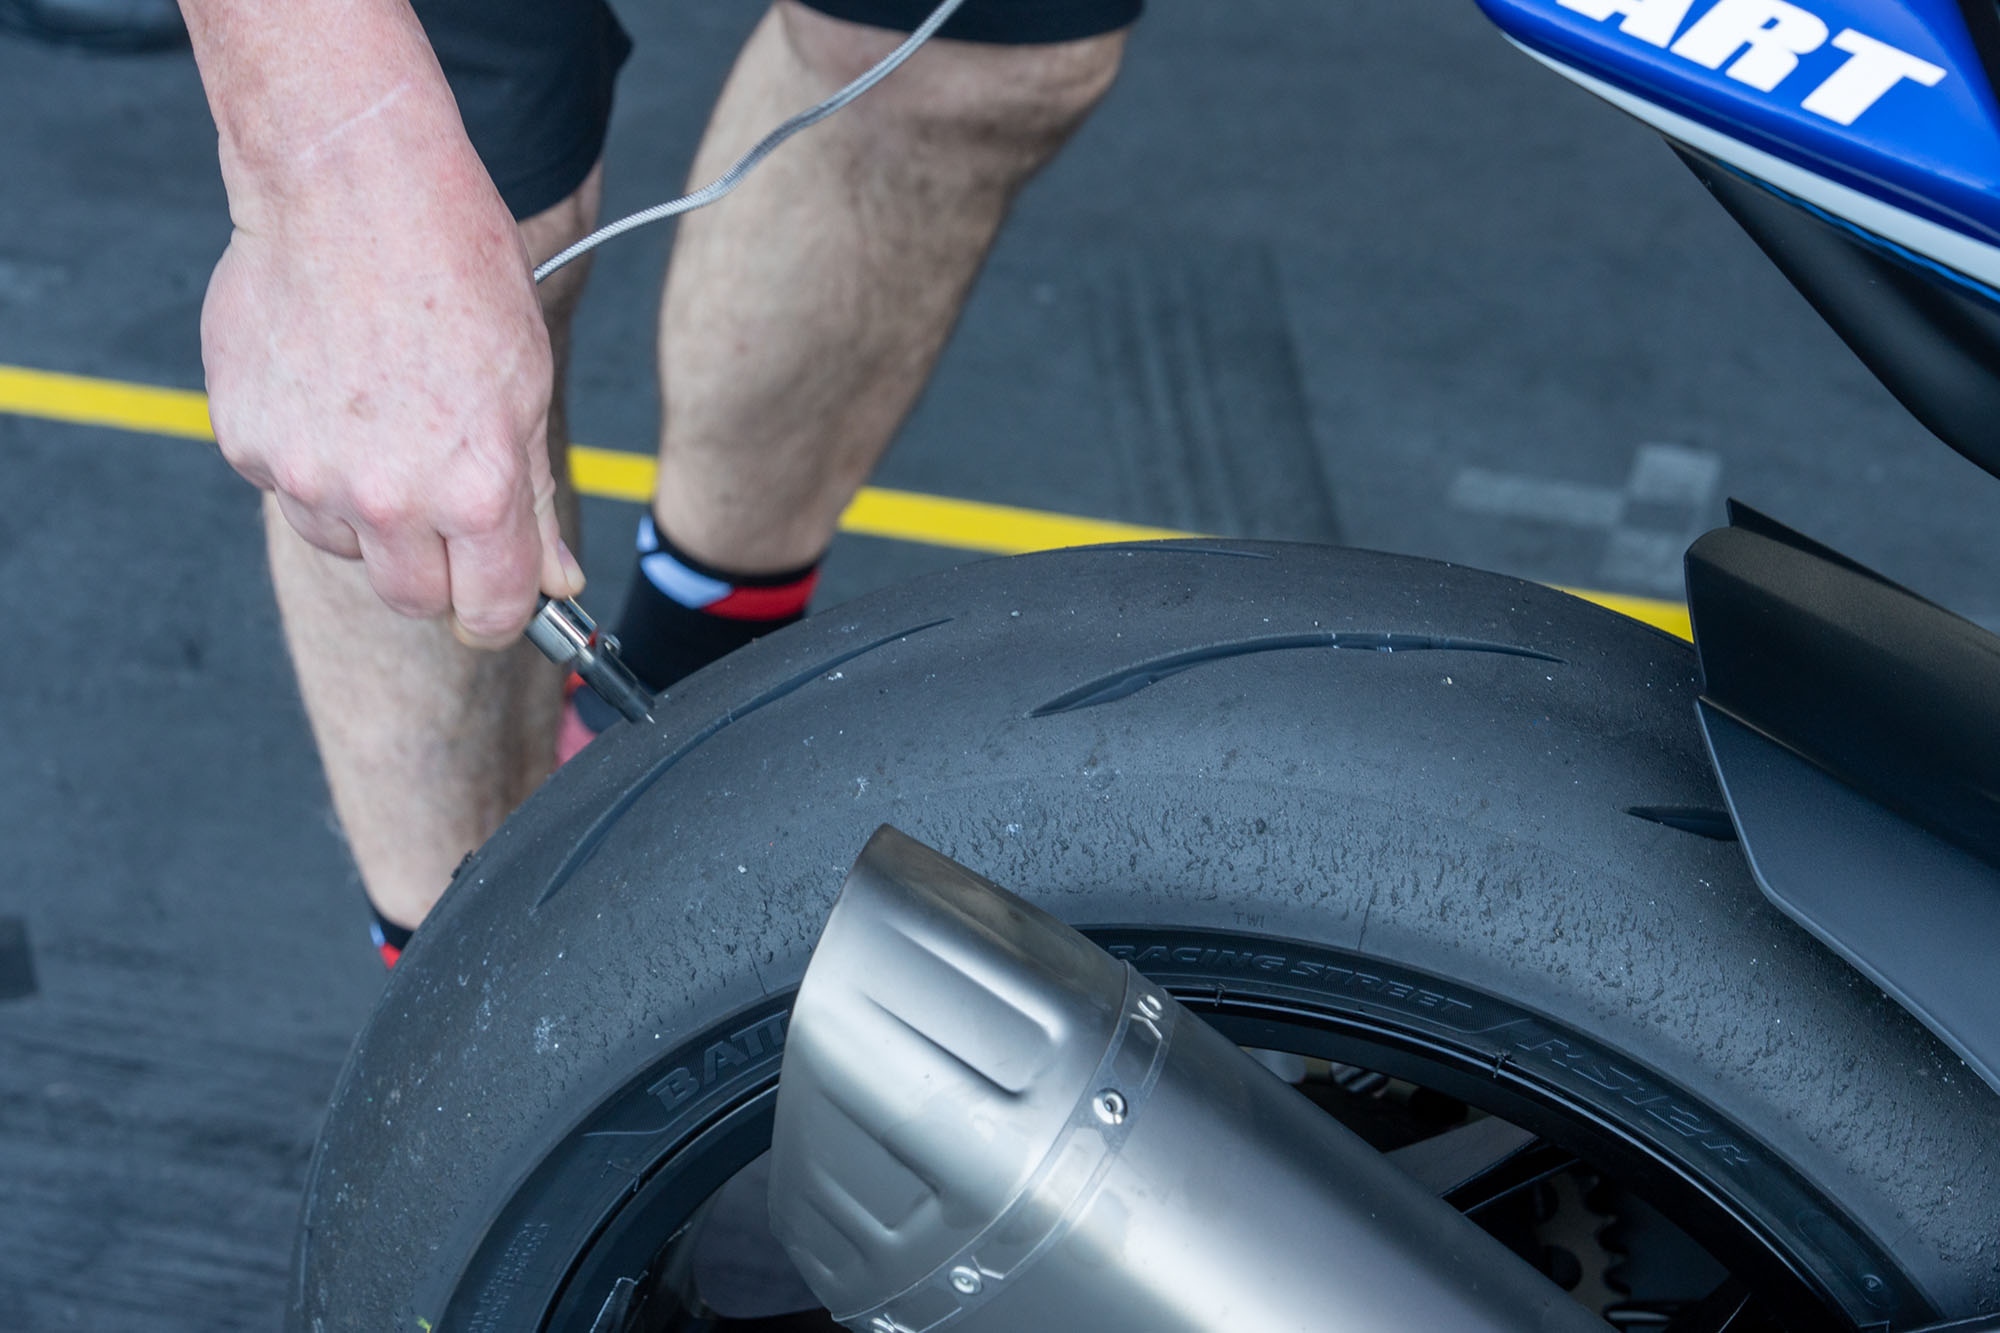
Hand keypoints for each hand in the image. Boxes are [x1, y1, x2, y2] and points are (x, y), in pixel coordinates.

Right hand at [201, 179, 582, 648]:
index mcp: (475, 490)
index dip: (504, 608)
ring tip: (385, 420)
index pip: (493, 612)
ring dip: (370, 514)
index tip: (501, 593)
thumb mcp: (527, 387)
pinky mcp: (247, 444)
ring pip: (347, 546)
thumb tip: (555, 582)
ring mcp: (308, 475)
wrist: (348, 186)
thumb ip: (534, 498)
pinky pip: (290, 491)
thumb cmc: (456, 270)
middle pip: (414, 600)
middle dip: (437, 572)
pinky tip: (332, 392)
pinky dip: (312, 463)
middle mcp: (388, 498)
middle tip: (444, 503)